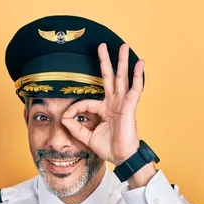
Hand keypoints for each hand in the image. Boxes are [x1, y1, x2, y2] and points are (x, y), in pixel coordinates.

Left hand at [61, 43, 144, 165]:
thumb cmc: (109, 148)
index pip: (87, 101)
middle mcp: (113, 103)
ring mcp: (122, 103)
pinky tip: (140, 63)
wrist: (122, 157)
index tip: (67, 116)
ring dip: (122, 62)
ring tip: (123, 46)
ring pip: (121, 78)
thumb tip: (63, 118)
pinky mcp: (130, 106)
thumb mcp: (87, 137)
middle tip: (103, 46)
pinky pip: (134, 88)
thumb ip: (75, 128)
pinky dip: (137, 75)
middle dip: (105, 62)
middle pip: (109, 78)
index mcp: (104, 110)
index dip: (75, 108)